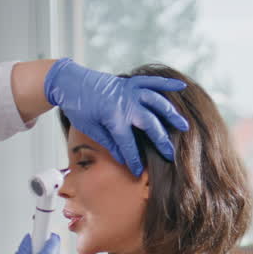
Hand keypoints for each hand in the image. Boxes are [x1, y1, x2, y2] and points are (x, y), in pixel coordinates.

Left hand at [44, 58, 189, 175]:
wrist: (69, 81)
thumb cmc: (78, 107)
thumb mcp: (90, 129)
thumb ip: (109, 143)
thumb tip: (123, 159)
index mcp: (113, 118)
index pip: (128, 144)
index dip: (133, 159)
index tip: (138, 172)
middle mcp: (125, 104)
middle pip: (149, 125)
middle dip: (161, 142)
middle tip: (170, 156)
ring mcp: (129, 91)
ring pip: (156, 102)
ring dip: (171, 114)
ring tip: (183, 127)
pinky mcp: (130, 82)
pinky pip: (151, 82)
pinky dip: (166, 83)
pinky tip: (181, 87)